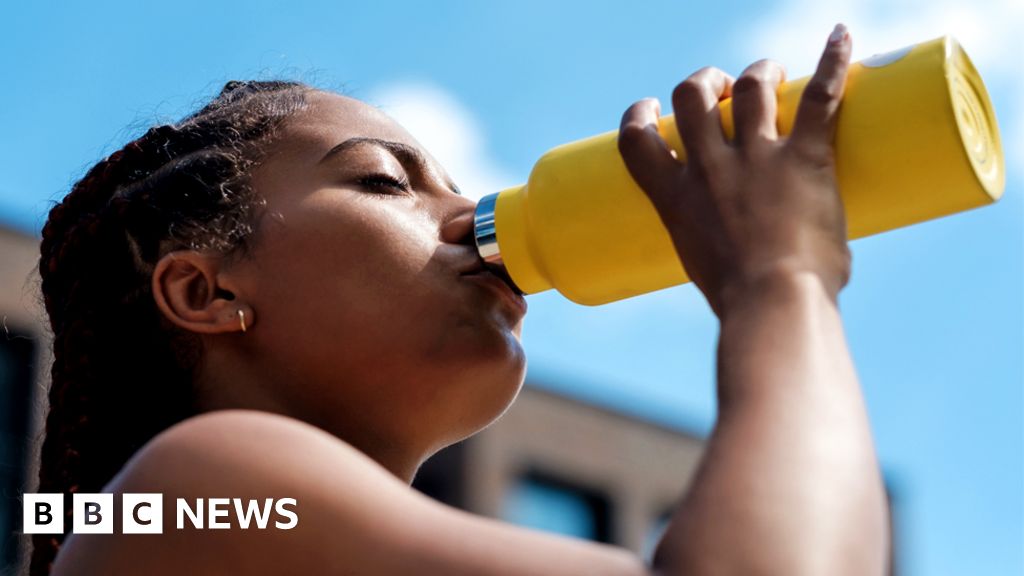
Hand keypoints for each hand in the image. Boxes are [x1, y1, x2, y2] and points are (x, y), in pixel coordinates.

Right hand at [618, 24, 853, 317]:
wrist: (770, 303)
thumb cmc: (743, 303)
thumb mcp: (706, 270)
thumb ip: (722, 248)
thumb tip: (757, 256)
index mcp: (676, 198)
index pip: (637, 141)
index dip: (640, 117)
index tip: (651, 110)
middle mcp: (710, 168)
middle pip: (693, 96)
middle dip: (705, 82)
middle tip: (723, 90)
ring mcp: (756, 158)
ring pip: (751, 86)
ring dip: (759, 72)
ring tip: (770, 74)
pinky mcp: (803, 157)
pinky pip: (819, 96)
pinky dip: (833, 61)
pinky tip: (841, 37)